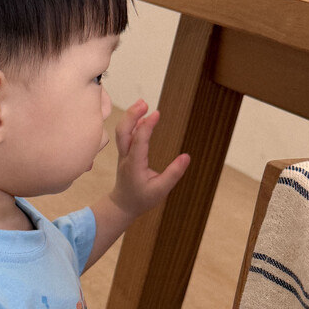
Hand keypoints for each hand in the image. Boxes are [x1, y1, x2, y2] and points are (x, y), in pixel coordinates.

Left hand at [111, 99, 189, 218]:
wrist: (122, 206)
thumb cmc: (141, 199)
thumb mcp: (160, 190)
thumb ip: (173, 174)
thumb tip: (186, 157)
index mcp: (134, 165)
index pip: (139, 141)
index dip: (147, 126)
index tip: (156, 113)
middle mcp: (126, 157)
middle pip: (123, 131)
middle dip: (132, 115)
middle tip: (144, 103)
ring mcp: (123, 155)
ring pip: (121, 132)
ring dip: (130, 116)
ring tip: (143, 104)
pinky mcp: (124, 154)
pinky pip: (125, 136)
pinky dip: (131, 124)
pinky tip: (142, 118)